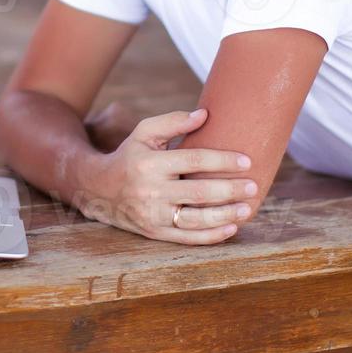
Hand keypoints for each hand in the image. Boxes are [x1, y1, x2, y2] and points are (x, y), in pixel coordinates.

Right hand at [77, 107, 255, 244]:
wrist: (98, 188)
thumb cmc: (130, 155)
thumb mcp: (144, 132)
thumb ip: (173, 121)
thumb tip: (205, 115)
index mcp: (150, 163)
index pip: (193, 161)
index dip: (222, 160)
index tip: (246, 160)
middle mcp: (151, 192)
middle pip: (198, 193)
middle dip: (229, 190)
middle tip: (253, 186)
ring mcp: (152, 216)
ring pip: (194, 220)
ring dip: (224, 216)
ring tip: (247, 209)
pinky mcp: (154, 233)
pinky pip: (186, 238)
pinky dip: (210, 236)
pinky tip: (231, 228)